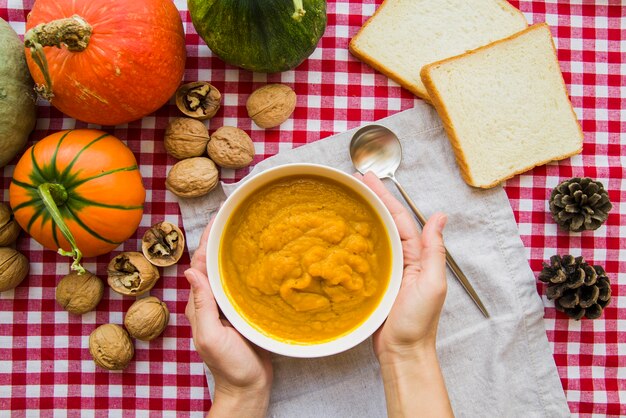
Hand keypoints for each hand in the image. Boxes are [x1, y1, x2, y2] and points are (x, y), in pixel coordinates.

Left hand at [185, 219, 272, 416]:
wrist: (249, 388)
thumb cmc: (229, 366)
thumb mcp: (212, 336)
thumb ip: (201, 306)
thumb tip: (189, 271)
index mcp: (200, 305)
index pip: (199, 265)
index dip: (205, 241)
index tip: (217, 219)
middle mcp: (212, 302)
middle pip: (214, 264)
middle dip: (220, 240)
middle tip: (235, 216)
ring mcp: (228, 306)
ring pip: (228, 272)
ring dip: (233, 252)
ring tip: (247, 230)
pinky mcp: (244, 311)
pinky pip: (242, 284)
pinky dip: (247, 268)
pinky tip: (260, 259)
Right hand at [358, 172, 452, 416]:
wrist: (403, 353)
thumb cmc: (418, 322)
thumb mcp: (432, 284)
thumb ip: (434, 250)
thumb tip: (441, 216)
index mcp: (416, 255)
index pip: (399, 218)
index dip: (384, 197)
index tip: (369, 179)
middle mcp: (402, 258)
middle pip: (384, 222)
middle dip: (371, 199)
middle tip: (352, 180)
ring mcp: (386, 270)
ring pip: (372, 235)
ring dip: (361, 215)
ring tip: (345, 197)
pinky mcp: (371, 282)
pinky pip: (361, 256)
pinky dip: (352, 240)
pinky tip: (340, 232)